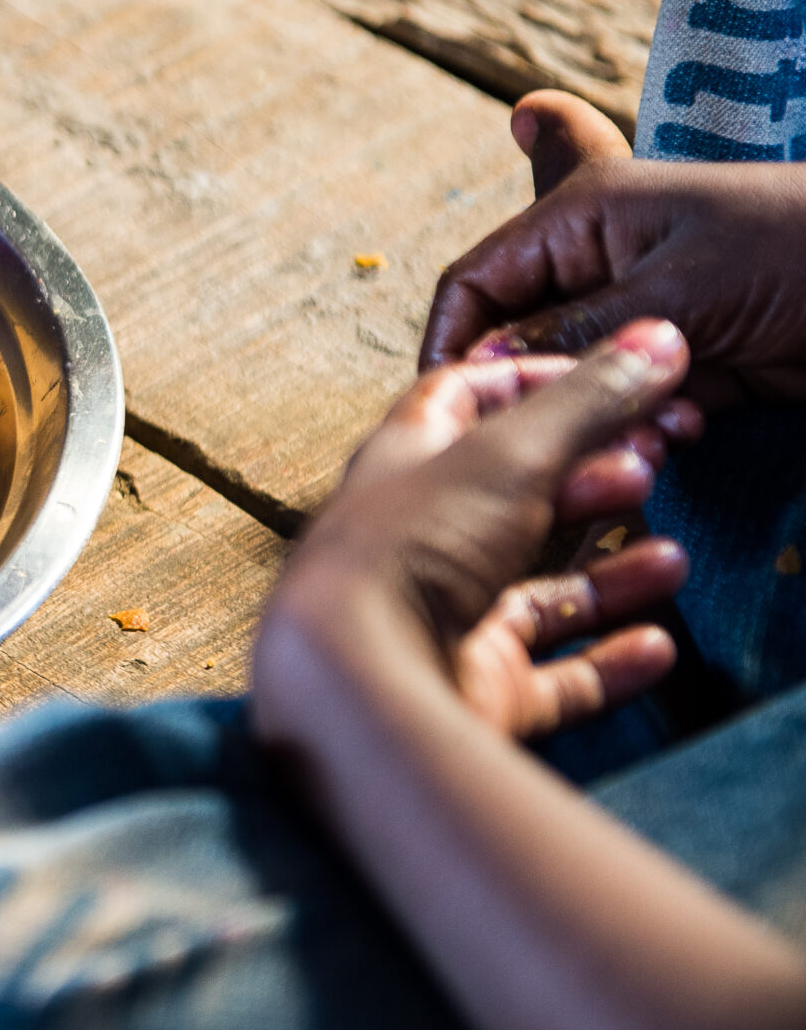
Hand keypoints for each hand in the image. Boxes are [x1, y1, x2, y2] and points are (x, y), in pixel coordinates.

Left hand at [255, 324, 698, 750]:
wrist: (360, 685)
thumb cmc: (409, 551)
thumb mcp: (507, 454)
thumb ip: (586, 401)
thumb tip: (658, 339)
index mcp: (402, 466)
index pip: (461, 401)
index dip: (534, 381)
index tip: (613, 379)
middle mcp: (417, 541)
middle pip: (512, 499)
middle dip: (586, 479)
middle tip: (651, 467)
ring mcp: (444, 621)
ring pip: (541, 590)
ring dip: (609, 574)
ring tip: (669, 556)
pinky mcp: (473, 690)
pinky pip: (555, 678)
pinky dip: (609, 661)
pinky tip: (655, 644)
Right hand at [424, 92, 805, 403]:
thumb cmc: (801, 249)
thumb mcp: (677, 288)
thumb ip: (570, 332)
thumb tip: (478, 369)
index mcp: (584, 216)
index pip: (476, 282)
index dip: (453, 343)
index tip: (452, 407)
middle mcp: (602, 266)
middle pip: (520, 340)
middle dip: (539, 390)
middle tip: (561, 429)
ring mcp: (646, 320)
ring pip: (577, 387)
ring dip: (604, 418)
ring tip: (662, 425)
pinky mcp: (692, 368)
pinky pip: (635, 412)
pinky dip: (652, 430)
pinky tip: (693, 426)